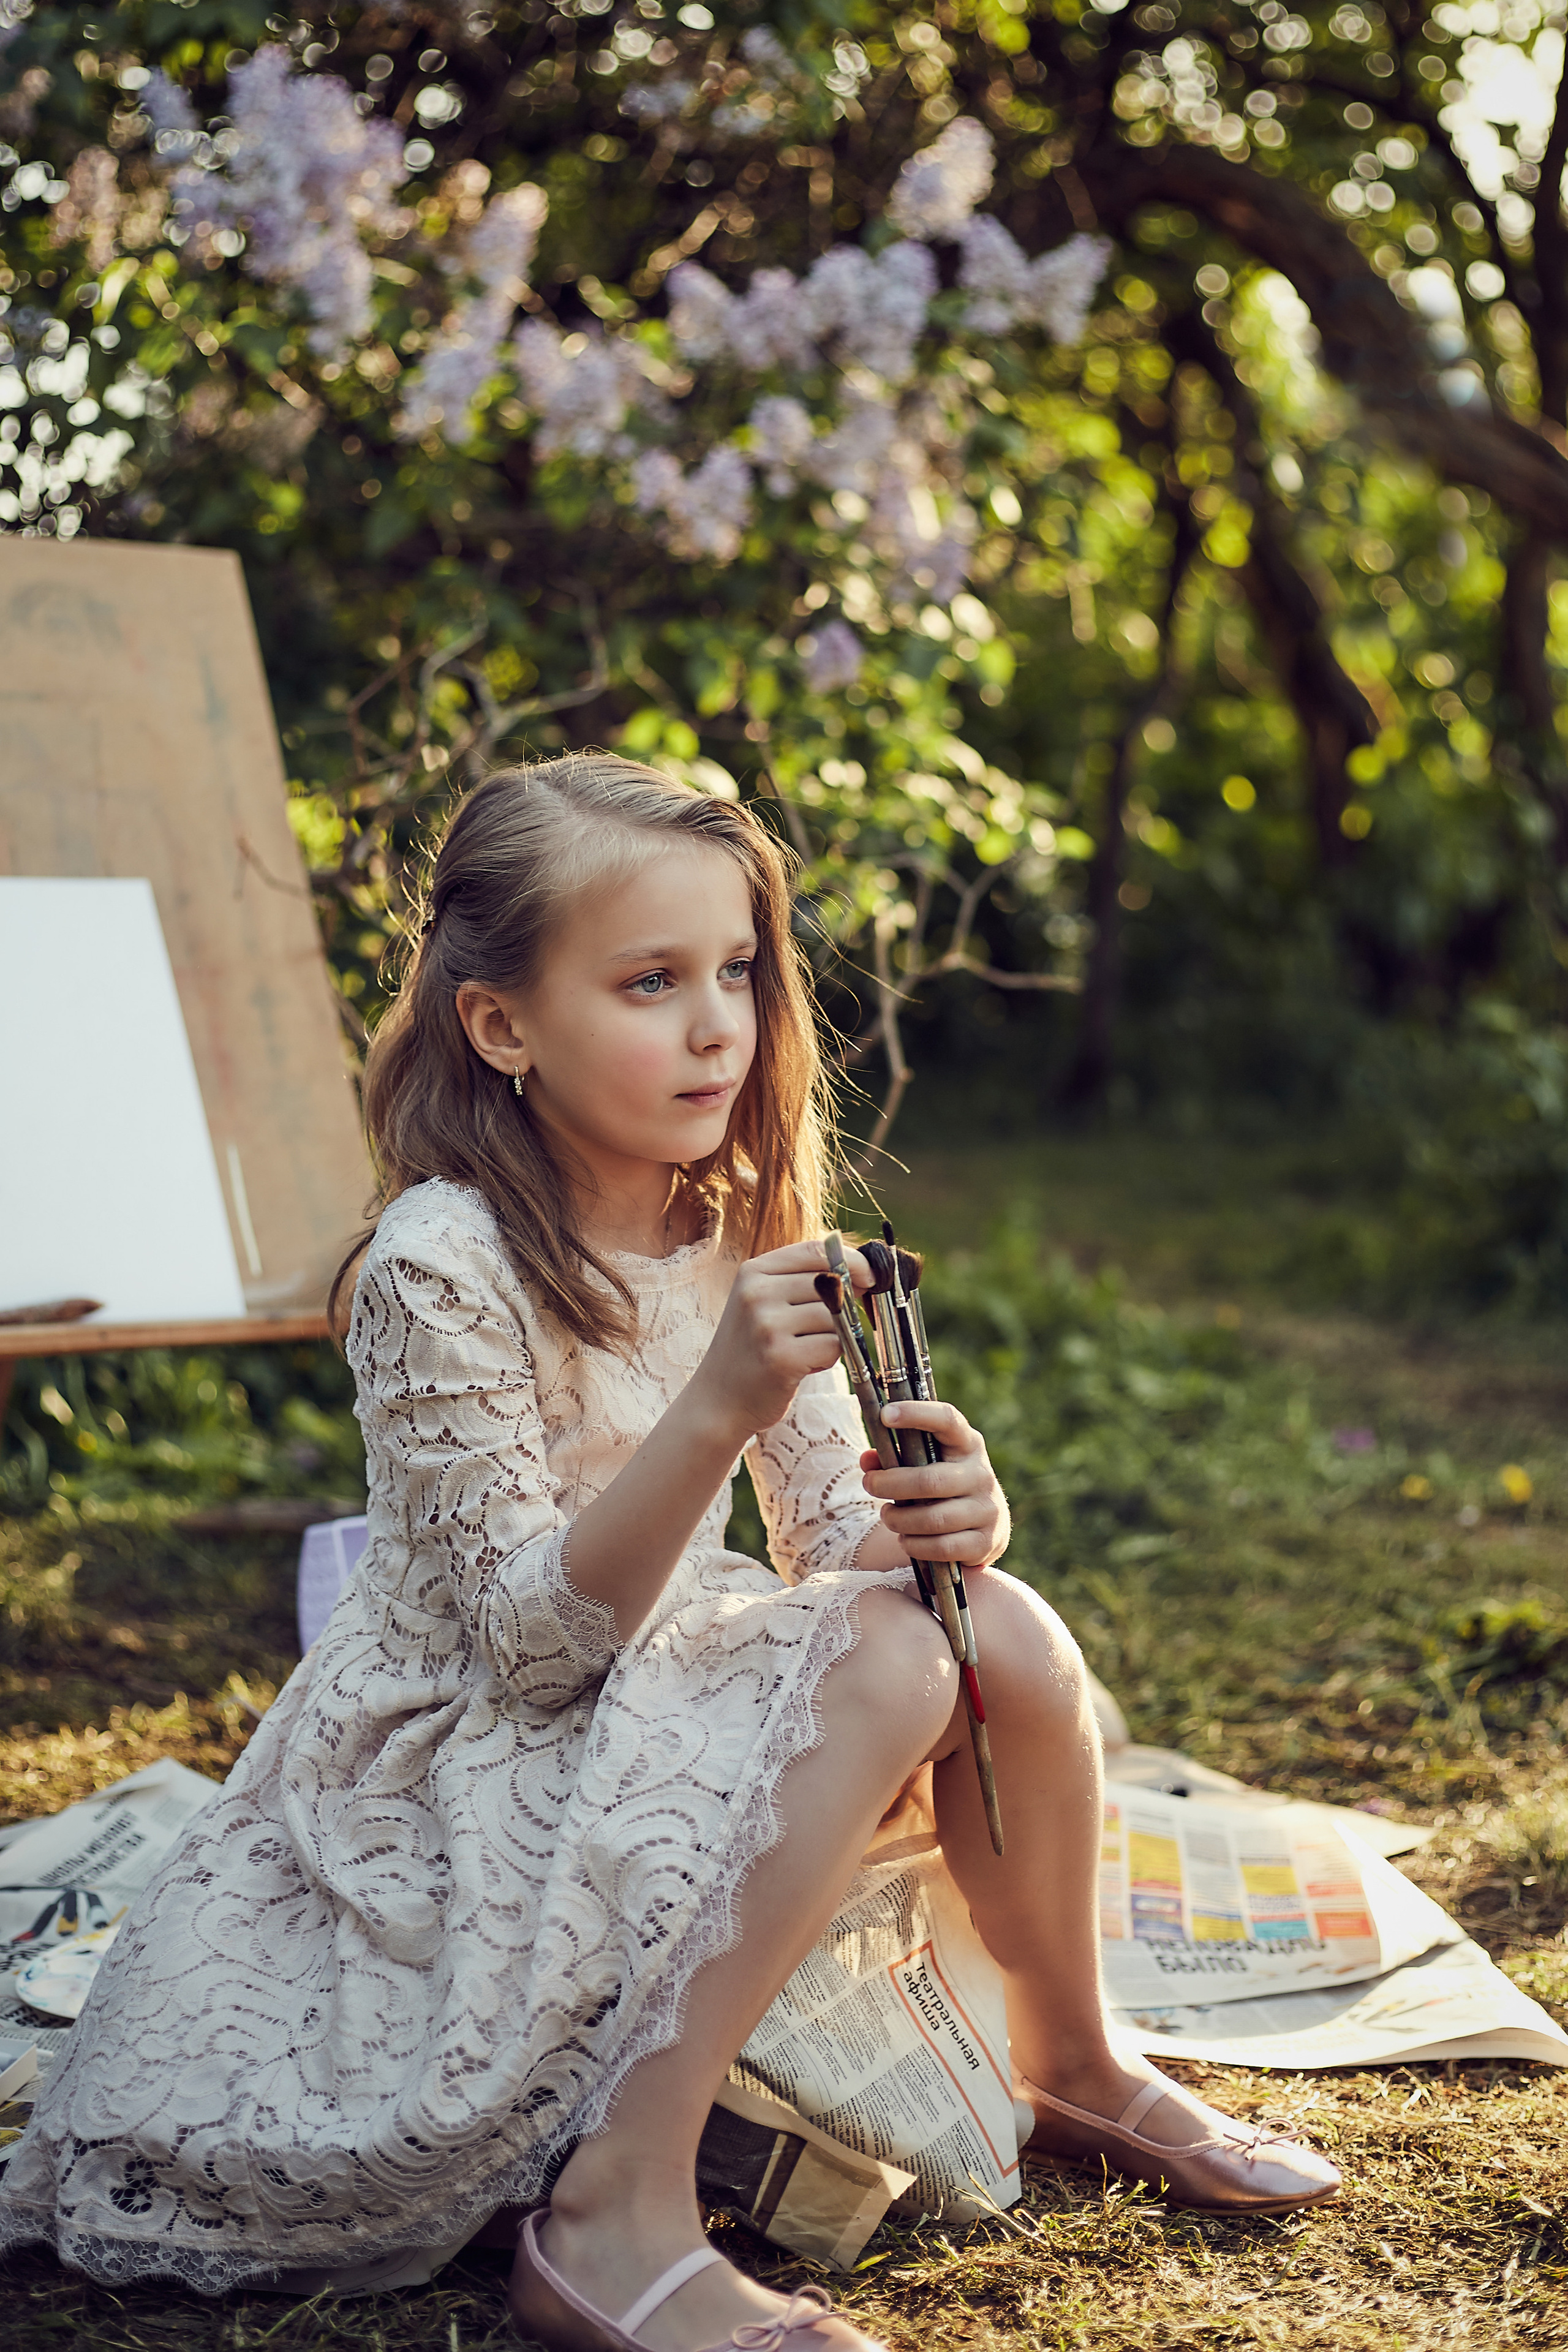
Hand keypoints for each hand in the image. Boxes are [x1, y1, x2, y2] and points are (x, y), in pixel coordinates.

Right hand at [691, 1240, 871, 1441]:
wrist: (720, 1399)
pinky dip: (828, 1358)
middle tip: (822, 1329)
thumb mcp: (764, 1302)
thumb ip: (804, 1281)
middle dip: (842, 1307)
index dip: (851, 1260)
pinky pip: (833, 1347)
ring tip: (805, 1349)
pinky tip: (804, 1365)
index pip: (815, 1250)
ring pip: (835, 1317)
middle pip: (831, 1285)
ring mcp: (767, 1325)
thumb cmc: (752, 1348)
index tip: (870, 1276)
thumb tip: (862, 1273)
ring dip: (833, 1336)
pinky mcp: (781, 1357)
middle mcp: (757, 1293)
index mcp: (754, 1272)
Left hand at [859, 1398, 1009, 1568]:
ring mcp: (987, 1509)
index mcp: (967, 1444)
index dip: (916, 1414)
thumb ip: (895, 1458)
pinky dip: (916, 1546)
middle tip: (869, 1485)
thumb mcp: (926, 1465)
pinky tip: (905, 1539)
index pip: (947, 1420)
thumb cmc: (945, 1486)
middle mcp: (982, 1474)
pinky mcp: (987, 1541)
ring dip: (899, 1520)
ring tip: (887, 1516)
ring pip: (934, 1519)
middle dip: (891, 1485)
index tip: (884, 1415)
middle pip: (930, 1480)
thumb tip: (867, 1460)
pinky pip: (942, 1547)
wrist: (988, 1526)